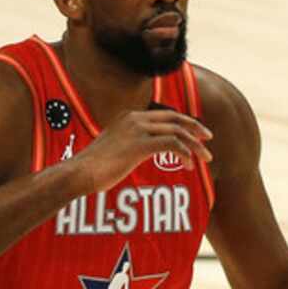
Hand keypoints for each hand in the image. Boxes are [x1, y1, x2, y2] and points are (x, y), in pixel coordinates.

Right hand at [73, 107, 210, 194]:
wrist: (79, 173)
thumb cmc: (95, 167)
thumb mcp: (115, 148)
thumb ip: (130, 144)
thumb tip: (141, 152)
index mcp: (130, 117)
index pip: (165, 115)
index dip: (184, 122)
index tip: (197, 133)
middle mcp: (135, 119)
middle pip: (175, 118)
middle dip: (194, 129)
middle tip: (208, 140)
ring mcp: (136, 130)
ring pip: (177, 132)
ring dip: (194, 145)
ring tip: (205, 158)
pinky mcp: (139, 146)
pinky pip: (171, 145)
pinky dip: (184, 154)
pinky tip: (188, 165)